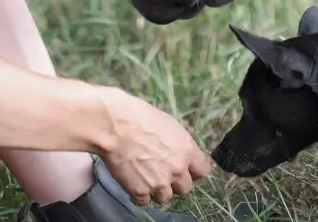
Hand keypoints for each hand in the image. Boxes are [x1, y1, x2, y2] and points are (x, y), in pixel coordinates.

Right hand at [100, 88, 212, 205]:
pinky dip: (139, 193)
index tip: (188, 169)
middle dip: (175, 181)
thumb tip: (182, 153)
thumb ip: (179, 144)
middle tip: (162, 171)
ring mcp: (159, 183)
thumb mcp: (168, 125)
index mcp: (186, 150)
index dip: (194, 169)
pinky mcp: (140, 192)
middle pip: (185, 188)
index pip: (203, 170)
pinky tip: (133, 180)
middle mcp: (177, 169)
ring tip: (146, 176)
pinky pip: (145, 201)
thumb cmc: (140, 117)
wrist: (114, 125)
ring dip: (158, 190)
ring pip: (166, 197)